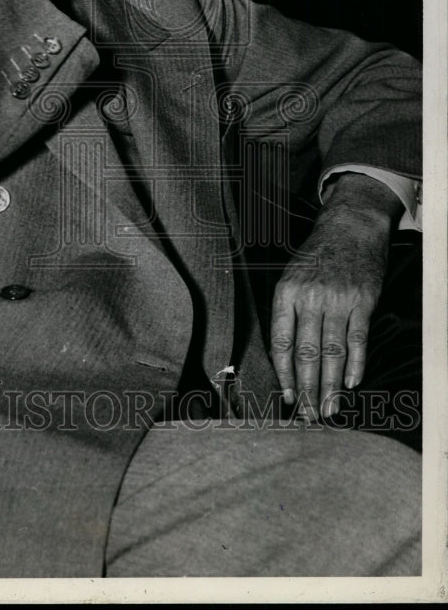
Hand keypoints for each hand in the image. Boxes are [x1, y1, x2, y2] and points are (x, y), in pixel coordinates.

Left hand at [269, 173, 402, 421]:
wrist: (350, 227)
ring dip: (330, 385)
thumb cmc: (317, 256)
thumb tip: (286, 357)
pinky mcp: (362, 302)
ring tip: (328, 409)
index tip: (287, 397)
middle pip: (307, 354)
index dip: (284, 374)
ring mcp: (338, 301)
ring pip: (332, 352)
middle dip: (306, 389)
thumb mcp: (291, 277)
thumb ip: (288, 313)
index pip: (281, 343)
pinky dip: (355, 364)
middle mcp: (310, 299)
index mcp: (286, 294)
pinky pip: (357, 339)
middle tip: (308, 415)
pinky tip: (350, 383)